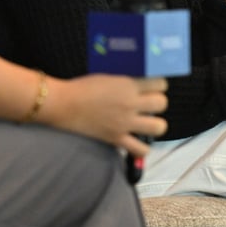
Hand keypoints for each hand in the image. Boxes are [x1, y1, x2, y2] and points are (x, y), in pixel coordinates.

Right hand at [48, 76, 167, 154]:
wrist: (64, 104)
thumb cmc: (82, 87)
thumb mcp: (108, 77)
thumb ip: (126, 81)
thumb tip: (140, 83)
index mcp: (128, 85)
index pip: (160, 83)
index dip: (158, 84)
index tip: (152, 86)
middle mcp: (131, 104)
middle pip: (162, 103)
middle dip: (158, 102)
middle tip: (148, 104)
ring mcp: (125, 123)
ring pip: (159, 126)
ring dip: (155, 124)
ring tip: (146, 121)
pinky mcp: (117, 139)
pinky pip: (140, 149)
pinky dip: (142, 147)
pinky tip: (138, 141)